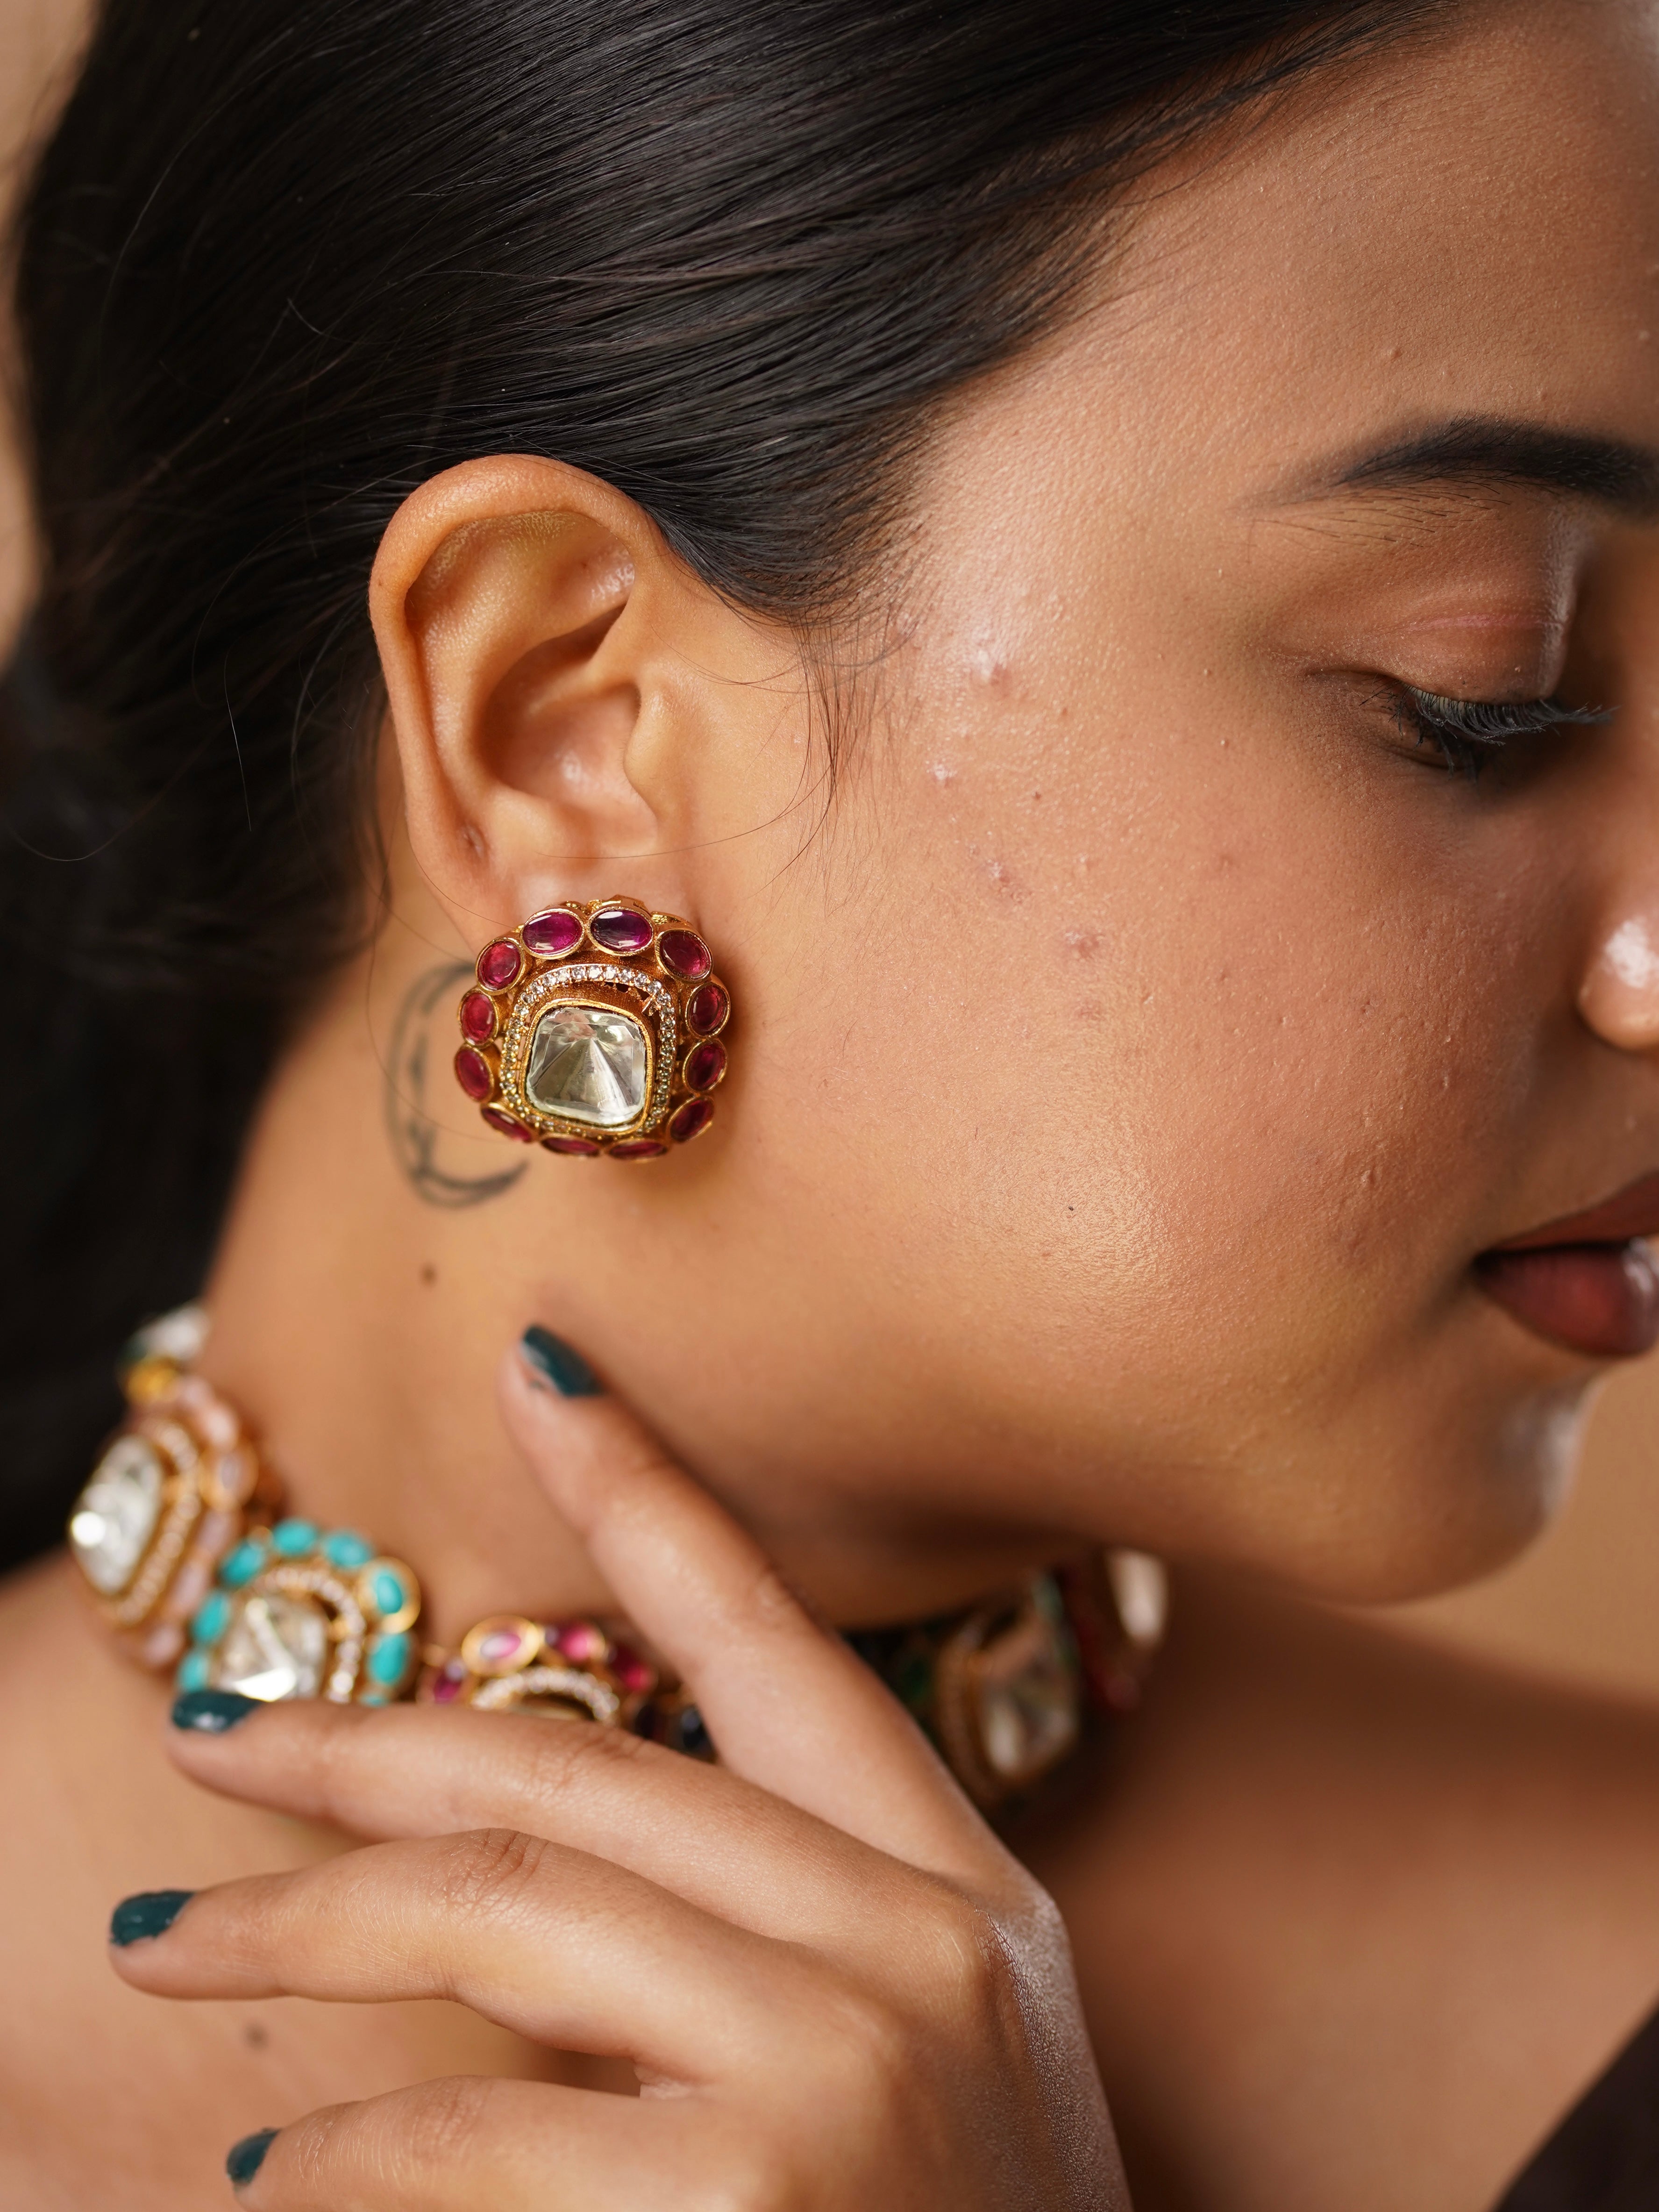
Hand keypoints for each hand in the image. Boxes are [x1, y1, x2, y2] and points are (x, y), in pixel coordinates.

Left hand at [111, 1340, 1128, 2209]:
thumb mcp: (917, 2075)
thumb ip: (763, 1948)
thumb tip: (517, 1874)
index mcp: (959, 1894)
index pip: (780, 1640)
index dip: (653, 1487)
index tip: (544, 1368)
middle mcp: (916, 1944)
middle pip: (582, 1772)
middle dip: (367, 1743)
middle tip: (222, 1739)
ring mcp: (847, 2062)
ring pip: (505, 1908)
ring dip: (301, 1926)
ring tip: (169, 1948)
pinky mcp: (762, 2185)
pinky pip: (482, 2131)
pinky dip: (354, 2151)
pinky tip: (279, 2176)